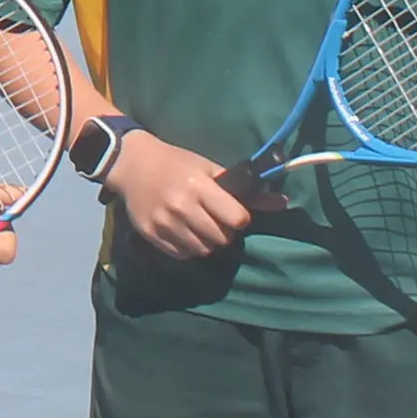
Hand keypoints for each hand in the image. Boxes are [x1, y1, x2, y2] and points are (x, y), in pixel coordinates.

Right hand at [106, 131, 255, 260]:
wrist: (132, 165)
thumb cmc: (177, 163)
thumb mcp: (210, 169)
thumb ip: (245, 191)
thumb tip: (284, 204)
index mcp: (198, 186)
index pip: (236, 219)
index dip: (239, 219)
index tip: (233, 213)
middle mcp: (182, 206)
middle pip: (222, 238)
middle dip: (225, 232)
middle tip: (216, 220)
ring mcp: (165, 223)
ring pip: (203, 250)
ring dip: (208, 242)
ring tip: (200, 227)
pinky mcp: (151, 235)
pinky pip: (183, 254)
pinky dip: (189, 247)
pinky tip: (184, 232)